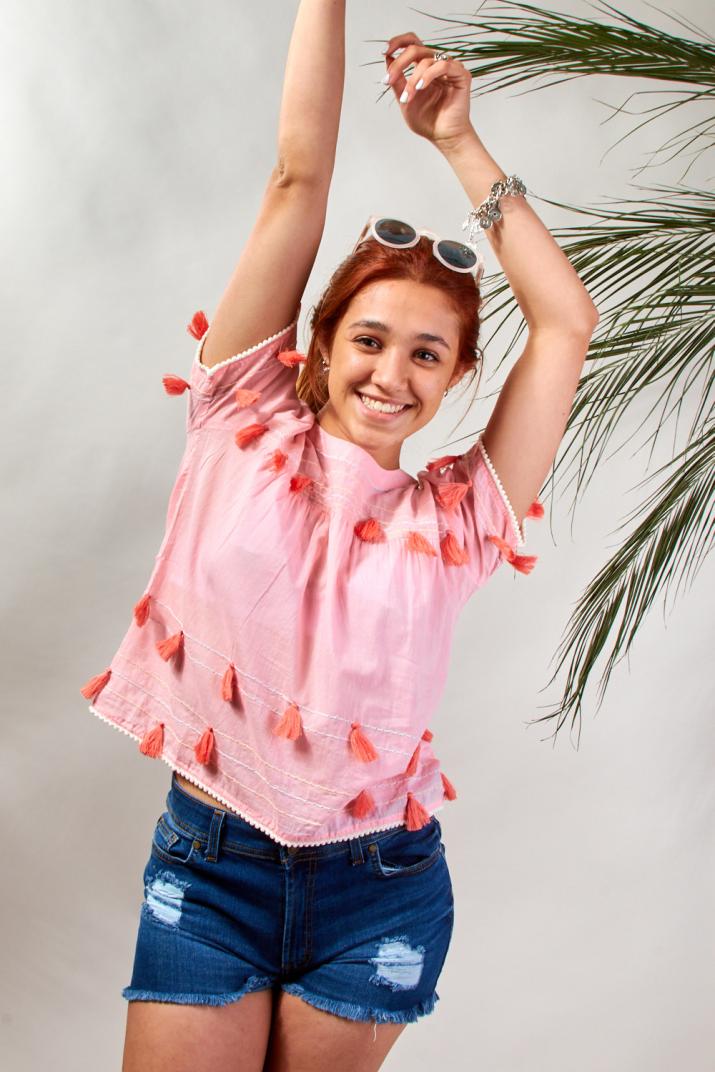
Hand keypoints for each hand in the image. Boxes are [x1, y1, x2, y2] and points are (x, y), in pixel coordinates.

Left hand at [381, 32, 473, 148]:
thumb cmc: (427, 121)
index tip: (384, 51)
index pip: (413, 43)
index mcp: (424, 67)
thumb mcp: (404, 100)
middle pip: (416, 49)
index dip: (398, 42)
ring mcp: (450, 68)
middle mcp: (437, 64)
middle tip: (389, 80)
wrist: (443, 138)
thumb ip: (397, 81)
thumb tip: (388, 58)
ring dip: (412, 80)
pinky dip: (428, 75)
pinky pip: (443, 65)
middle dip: (399, 64)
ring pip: (426, 60)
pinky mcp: (461, 75)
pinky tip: (420, 88)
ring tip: (407, 98)